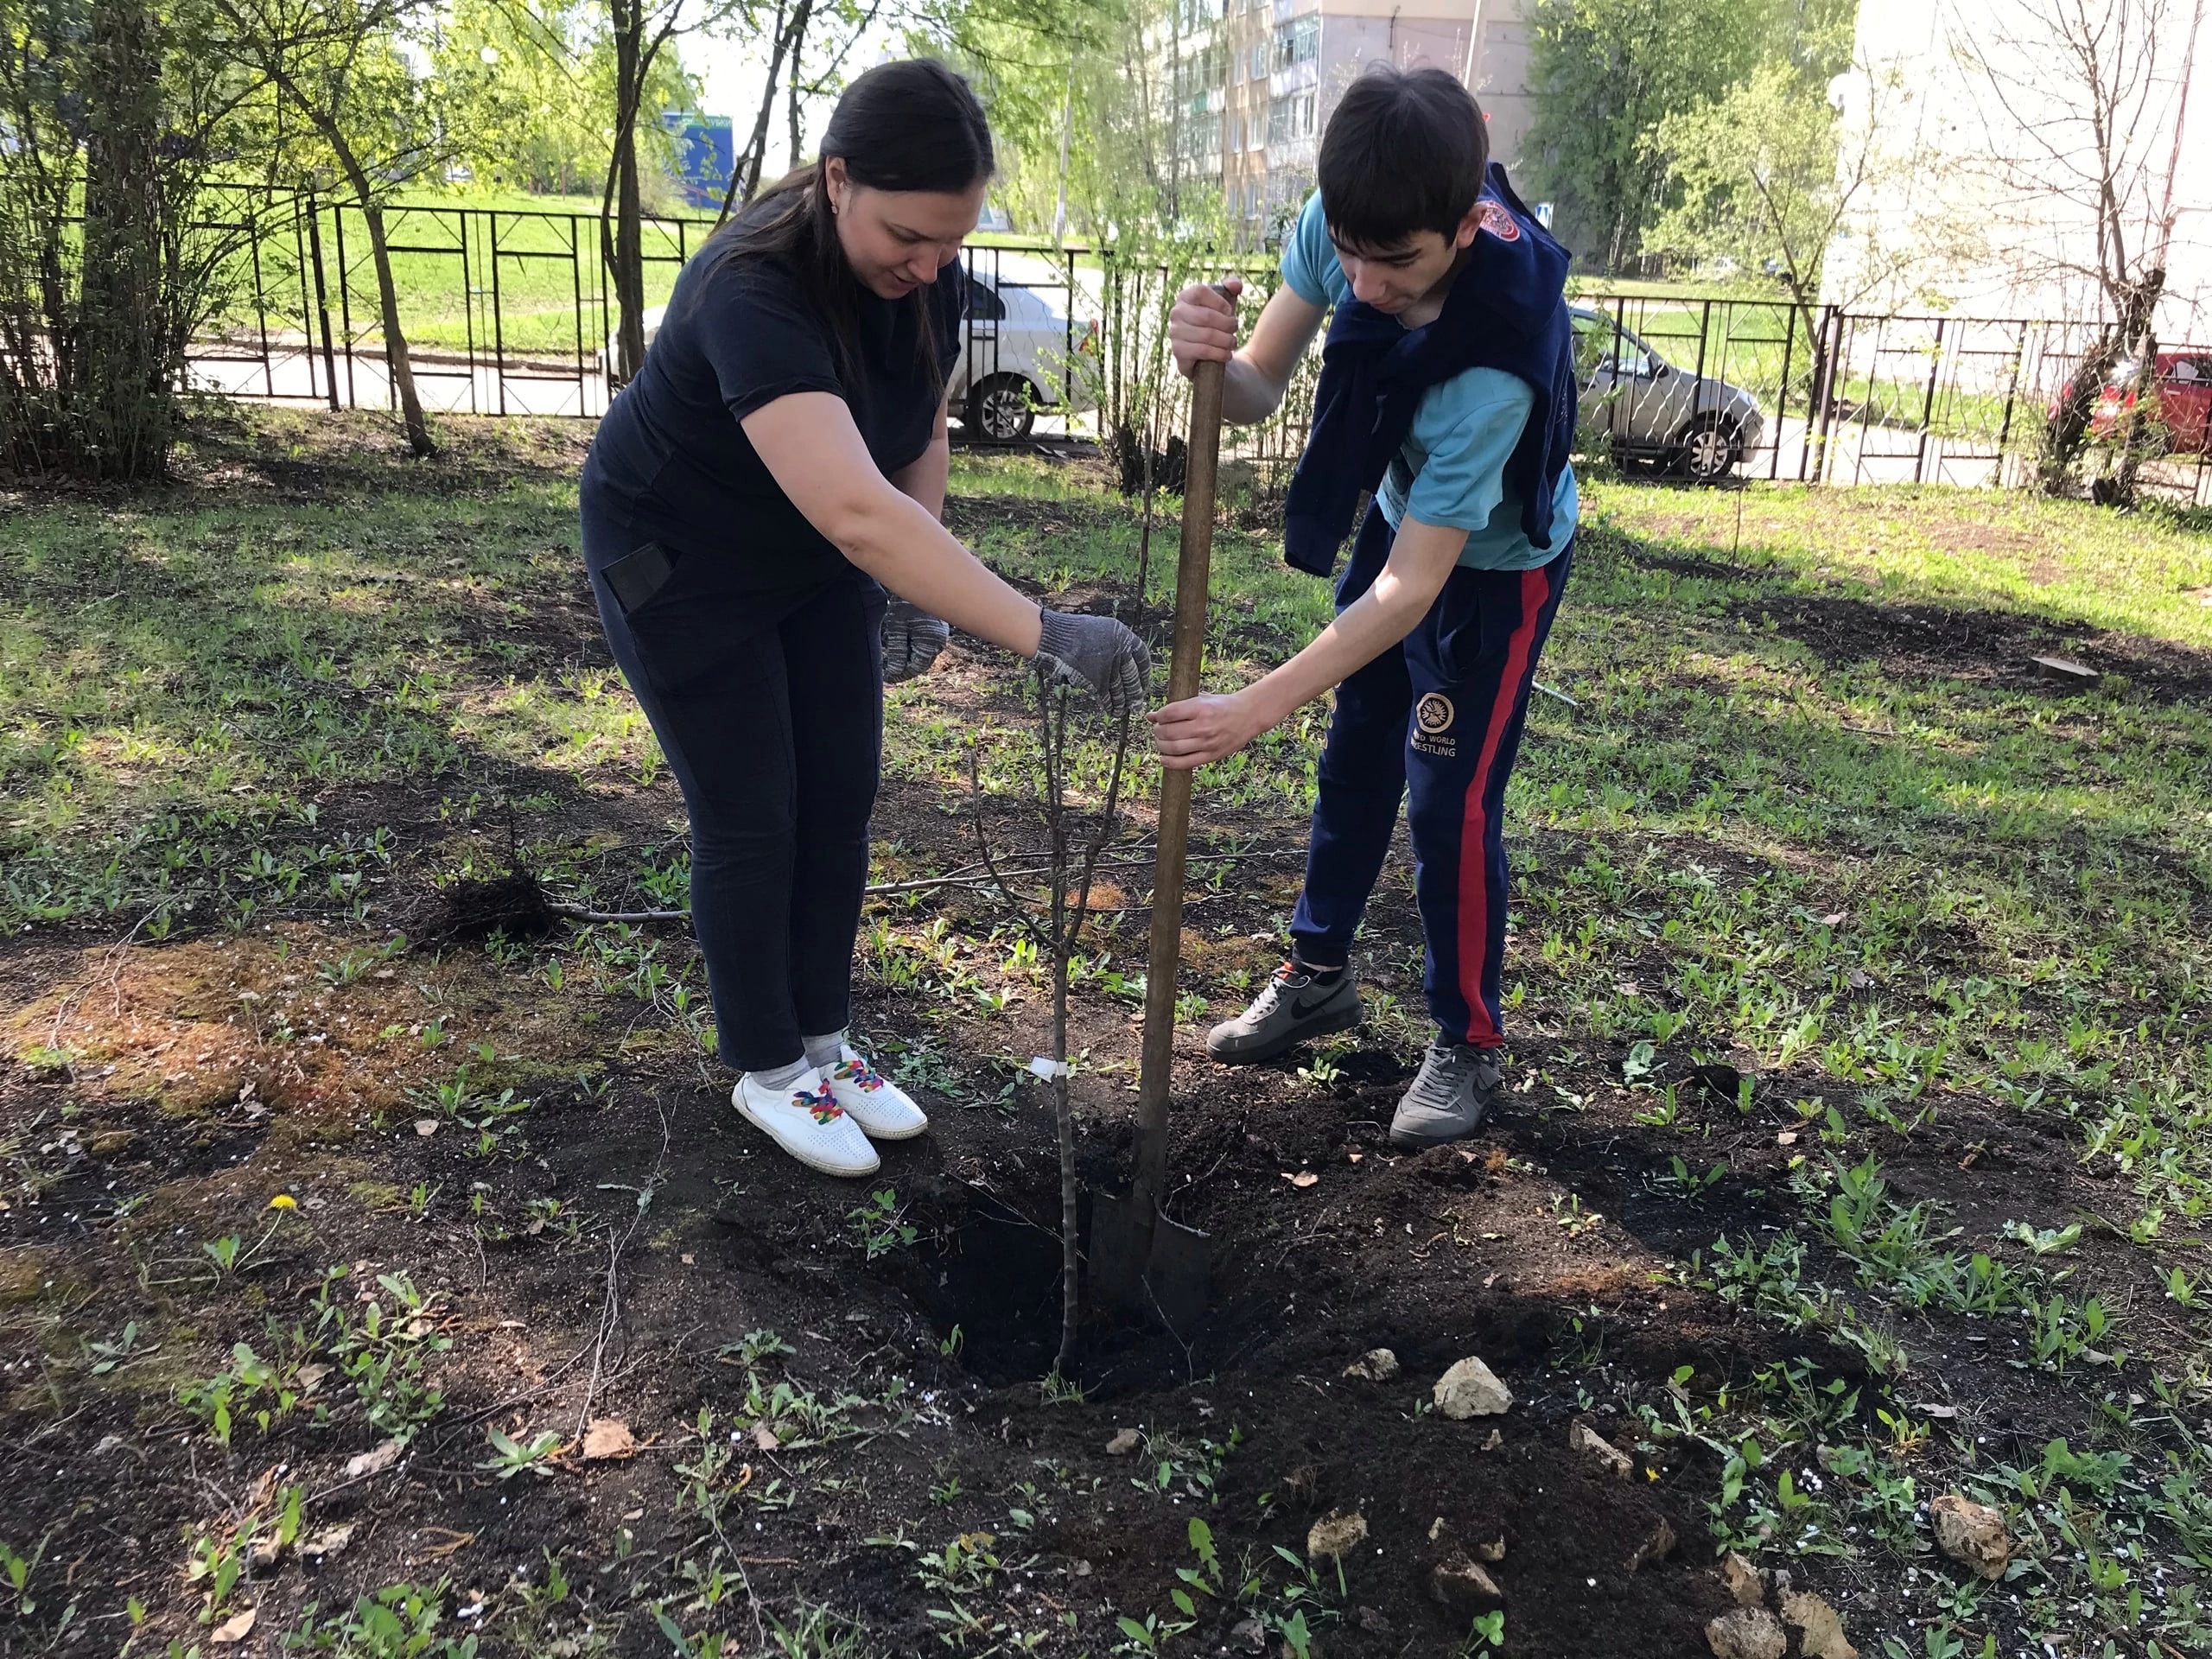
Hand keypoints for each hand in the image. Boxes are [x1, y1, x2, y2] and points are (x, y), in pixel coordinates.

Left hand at [879, 597, 949, 682]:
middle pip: (920, 664)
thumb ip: (897, 652)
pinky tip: (901, 644)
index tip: (887, 676)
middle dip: (903, 667)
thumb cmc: (905, 602)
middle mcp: (939, 642)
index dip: (900, 674)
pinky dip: (912, 649)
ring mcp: (940, 636)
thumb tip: (894, 673)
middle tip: (886, 667)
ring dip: (907, 658)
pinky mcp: (937, 631)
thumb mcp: (897, 628)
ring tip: (891, 656)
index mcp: (930, 642)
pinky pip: (924, 646)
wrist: (917, 580)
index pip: (915, 667)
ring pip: (922, 656)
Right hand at [1031, 609, 1150, 716]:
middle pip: (1132, 677)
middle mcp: (1120, 651)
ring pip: (1120, 689)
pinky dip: (1109, 704)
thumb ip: (1117, 644)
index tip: (1142, 683)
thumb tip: (1127, 662)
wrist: (1056, 636)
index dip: (1143, 674)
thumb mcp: (1103, 629)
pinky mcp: (1096, 679)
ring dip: (1122, 702)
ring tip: (1122, 710)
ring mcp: (1108, 666)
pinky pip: (1106, 696)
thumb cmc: (1076, 632)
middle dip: (1134, 692)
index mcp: (1124, 637)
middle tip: (1136, 703)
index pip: (1142, 659)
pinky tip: (1110, 710)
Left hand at [1148, 690, 1267, 768]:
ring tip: (1162, 742)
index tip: (1157, 717)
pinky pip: (1185, 763)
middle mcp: (1204, 726)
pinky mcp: (1211, 755)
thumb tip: (1150, 716)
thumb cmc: (1222, 705)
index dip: (1158, 716)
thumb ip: (1177, 707)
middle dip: (1158, 732)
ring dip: (1161, 746)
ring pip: (1174, 748)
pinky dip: (1170, 763)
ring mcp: (1208, 742)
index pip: (1169, 714)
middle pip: (1168, 732)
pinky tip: (1164, 759)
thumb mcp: (1201, 699)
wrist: (1249, 715)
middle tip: (1158, 730)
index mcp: (1201, 708)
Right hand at [1168, 276, 1241, 378]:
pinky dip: (1220, 353)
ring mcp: (1175, 333)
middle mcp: (1176, 313)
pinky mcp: (1178, 351)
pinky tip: (1227, 354)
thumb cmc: (1217, 322)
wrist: (1205, 353)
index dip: (1220, 302)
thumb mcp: (1225, 302)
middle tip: (1235, 329)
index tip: (1229, 311)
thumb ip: (1232, 286)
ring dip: (1226, 340)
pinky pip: (1203, 351)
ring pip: (1207, 335)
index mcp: (1185, 296)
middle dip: (1227, 324)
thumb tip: (1236, 285)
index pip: (1200, 292)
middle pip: (1206, 316)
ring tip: (1232, 342)